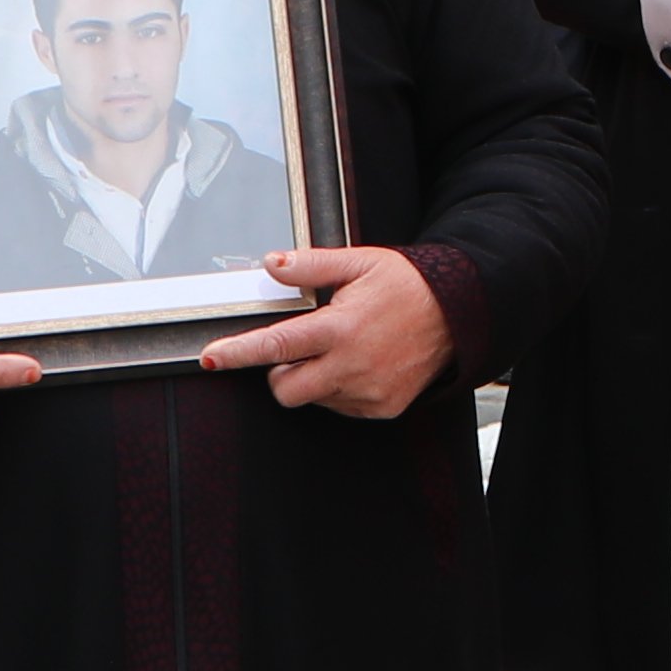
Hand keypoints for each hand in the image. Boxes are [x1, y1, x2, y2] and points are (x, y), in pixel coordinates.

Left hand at [203, 248, 456, 415]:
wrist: (459, 313)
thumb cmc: (407, 284)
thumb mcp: (358, 263)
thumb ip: (311, 266)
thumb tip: (272, 264)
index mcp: (340, 327)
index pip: (276, 345)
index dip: (238, 353)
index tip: (211, 358)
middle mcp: (352, 365)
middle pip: (285, 389)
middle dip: (279, 373)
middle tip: (298, 349)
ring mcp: (368, 391)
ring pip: (313, 399)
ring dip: (313, 379)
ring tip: (341, 350)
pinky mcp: (383, 407)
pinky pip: (341, 407)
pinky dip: (340, 390)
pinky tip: (360, 364)